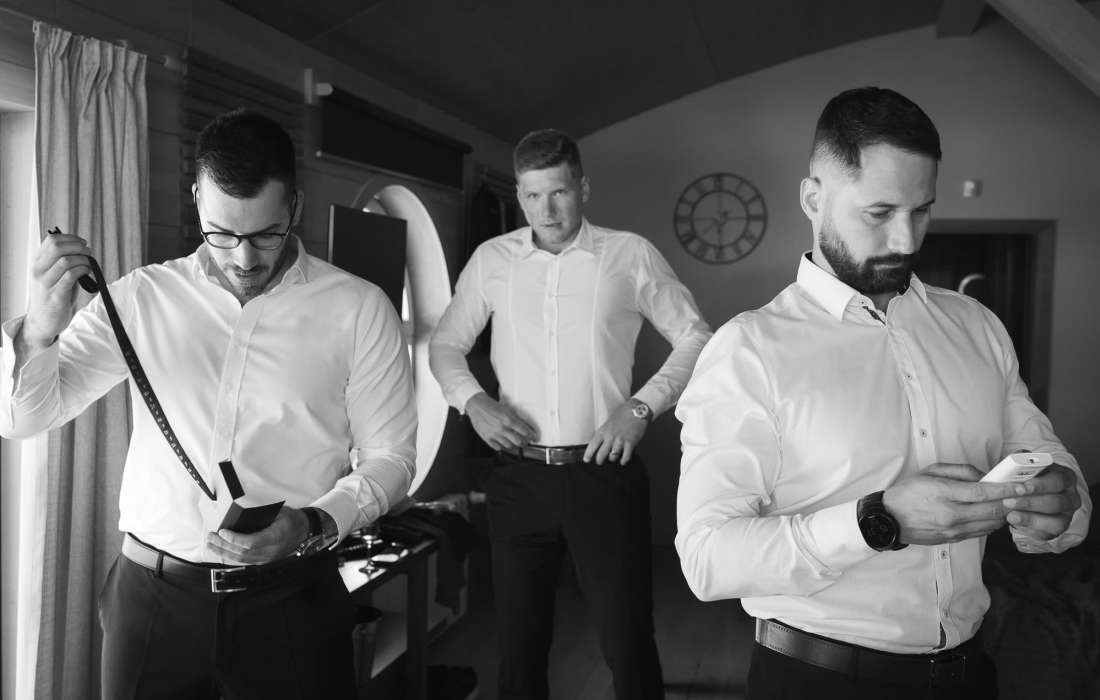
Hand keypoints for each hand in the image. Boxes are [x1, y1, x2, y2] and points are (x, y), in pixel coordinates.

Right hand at [19, 231, 94, 354]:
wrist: (43, 322)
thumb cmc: (52, 298)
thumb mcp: (54, 276)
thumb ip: (64, 263)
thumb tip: (83, 250)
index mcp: (38, 264)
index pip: (51, 241)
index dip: (70, 238)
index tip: (82, 242)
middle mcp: (38, 271)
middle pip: (57, 247)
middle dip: (78, 247)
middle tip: (89, 252)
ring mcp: (45, 283)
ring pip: (66, 260)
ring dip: (83, 260)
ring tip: (90, 264)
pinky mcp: (55, 295)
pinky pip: (71, 275)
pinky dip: (83, 270)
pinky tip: (88, 273)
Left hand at [205, 506, 308, 564]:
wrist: (303, 532)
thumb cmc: (291, 519)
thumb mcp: (279, 512)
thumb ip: (262, 515)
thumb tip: (240, 514)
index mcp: (276, 537)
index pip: (251, 543)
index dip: (235, 539)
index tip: (223, 531)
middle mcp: (271, 551)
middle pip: (243, 553)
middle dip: (224, 546)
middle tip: (211, 536)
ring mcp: (267, 559)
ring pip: (241, 560)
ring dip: (224, 553)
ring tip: (211, 545)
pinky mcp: (263, 561)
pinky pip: (244, 562)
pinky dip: (230, 557)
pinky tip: (221, 552)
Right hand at [466, 392, 535, 450]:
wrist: (477, 406)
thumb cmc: (492, 406)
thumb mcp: (508, 410)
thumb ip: (519, 419)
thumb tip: (528, 427)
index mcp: (508, 420)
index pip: (525, 432)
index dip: (531, 436)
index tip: (533, 438)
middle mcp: (502, 428)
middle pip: (519, 442)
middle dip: (524, 443)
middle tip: (525, 442)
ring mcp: (494, 435)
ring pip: (509, 446)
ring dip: (513, 445)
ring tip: (514, 441)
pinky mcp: (487, 438)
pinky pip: (498, 448)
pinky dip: (502, 446)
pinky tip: (503, 441)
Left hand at [583, 401, 647, 464]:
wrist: (637, 409)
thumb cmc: (623, 413)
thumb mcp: (609, 421)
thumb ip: (605, 432)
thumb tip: (601, 442)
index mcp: (603, 430)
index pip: (592, 445)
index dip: (588, 454)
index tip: (586, 460)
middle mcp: (610, 437)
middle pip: (601, 455)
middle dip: (599, 461)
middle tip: (600, 462)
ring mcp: (620, 441)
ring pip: (612, 457)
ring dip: (612, 459)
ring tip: (613, 457)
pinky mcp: (630, 443)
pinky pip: (625, 457)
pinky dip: (624, 460)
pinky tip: (623, 460)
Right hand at [883, 462, 1024, 545]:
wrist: (889, 519)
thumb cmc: (908, 492)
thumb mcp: (930, 471)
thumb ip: (960, 471)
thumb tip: (984, 476)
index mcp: (944, 493)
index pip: (983, 492)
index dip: (1006, 489)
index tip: (1022, 486)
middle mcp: (951, 514)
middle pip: (992, 511)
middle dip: (1012, 503)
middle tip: (1023, 495)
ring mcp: (953, 529)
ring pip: (991, 524)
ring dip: (1004, 515)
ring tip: (1010, 505)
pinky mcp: (953, 539)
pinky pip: (981, 532)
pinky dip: (991, 523)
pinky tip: (993, 515)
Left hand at [1003, 463, 1080, 540]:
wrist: (1025, 494)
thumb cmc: (1026, 478)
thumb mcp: (1023, 467)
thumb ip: (1019, 465)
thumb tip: (1010, 468)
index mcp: (1064, 477)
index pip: (1057, 480)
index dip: (1039, 485)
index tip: (1020, 488)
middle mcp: (1070, 497)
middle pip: (1056, 502)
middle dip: (1030, 503)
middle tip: (1008, 502)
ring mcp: (1066, 515)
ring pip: (1056, 521)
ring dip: (1030, 519)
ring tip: (1010, 515)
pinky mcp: (1057, 529)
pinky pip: (1048, 534)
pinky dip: (1030, 530)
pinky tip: (1016, 523)